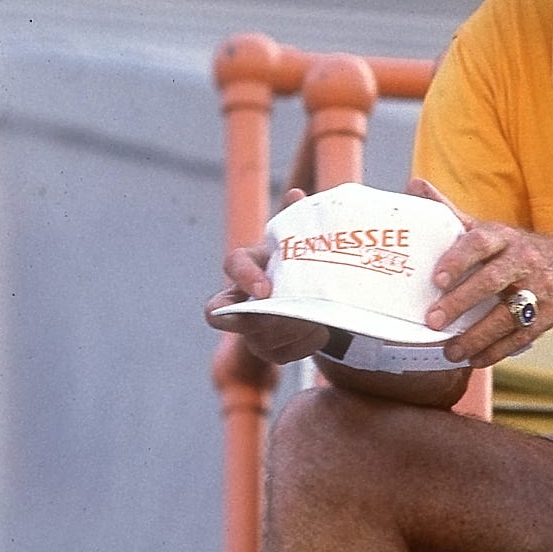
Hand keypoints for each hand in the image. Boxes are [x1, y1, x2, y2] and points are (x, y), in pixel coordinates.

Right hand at [204, 188, 330, 364]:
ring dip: (290, 332)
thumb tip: (296, 196)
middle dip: (265, 319)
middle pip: (236, 317)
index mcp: (246, 264)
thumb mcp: (299, 239)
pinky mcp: (267, 350)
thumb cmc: (299, 261)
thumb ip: (295, 219)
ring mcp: (250, 329)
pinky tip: (320, 332)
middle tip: (295, 314)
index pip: (232, 266)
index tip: (266, 290)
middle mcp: (239, 299)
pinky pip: (280, 355)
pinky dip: (302, 346)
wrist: (313, 293)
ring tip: (317, 320)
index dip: (244, 278)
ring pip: (260, 340)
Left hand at [410, 177, 552, 368]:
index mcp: (503, 237)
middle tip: (433, 321)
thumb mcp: (487, 228)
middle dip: (462, 303)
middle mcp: (522, 262)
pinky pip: (521, 337)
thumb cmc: (513, 249)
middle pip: (492, 282)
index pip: (479, 244)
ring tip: (451, 351)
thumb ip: (450, 212)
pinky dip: (497, 351)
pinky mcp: (547, 316)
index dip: (458, 260)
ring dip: (477, 337)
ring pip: (508, 316)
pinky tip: (474, 359)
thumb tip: (414, 185)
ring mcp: (538, 291)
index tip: (437, 279)